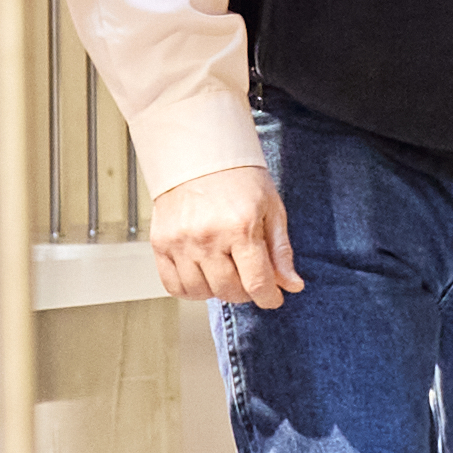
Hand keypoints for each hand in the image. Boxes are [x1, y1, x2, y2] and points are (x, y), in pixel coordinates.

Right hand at [147, 164, 299, 308]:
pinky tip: (202, 274)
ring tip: (226, 272)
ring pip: (201, 293)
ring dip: (217, 290)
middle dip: (246, 292)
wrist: (198, 154)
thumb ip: (280, 250)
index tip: (273, 298)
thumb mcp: (271, 208)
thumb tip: (291, 285)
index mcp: (241, 227)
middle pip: (229, 291)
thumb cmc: (238, 177)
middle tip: (250, 278)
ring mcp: (181, 242)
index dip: (269, 297)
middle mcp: (208, 237)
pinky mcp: (161, 244)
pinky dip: (190, 289)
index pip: (257, 282)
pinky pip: (173, 286)